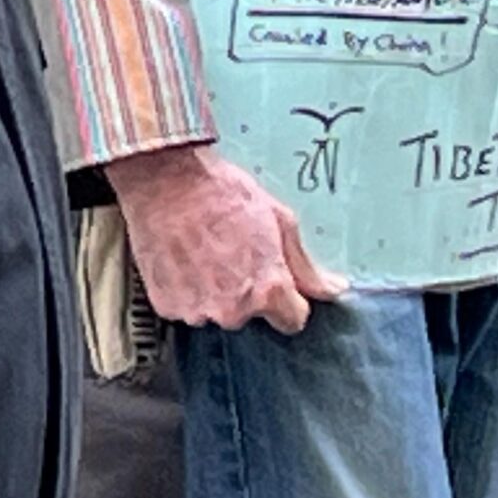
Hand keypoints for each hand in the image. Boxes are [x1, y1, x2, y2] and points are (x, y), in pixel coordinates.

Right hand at [104, 142, 347, 333]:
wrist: (164, 178)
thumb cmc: (221, 192)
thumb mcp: (278, 219)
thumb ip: (306, 265)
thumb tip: (333, 289)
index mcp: (267, 291)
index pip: (292, 320)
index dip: (287, 297)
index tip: (273, 276)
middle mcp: (232, 310)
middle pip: (249, 314)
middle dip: (245, 290)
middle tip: (231, 252)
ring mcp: (196, 310)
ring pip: (215, 311)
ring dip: (213, 291)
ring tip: (202, 251)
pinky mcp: (166, 305)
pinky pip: (185, 306)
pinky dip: (185, 289)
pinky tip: (182, 257)